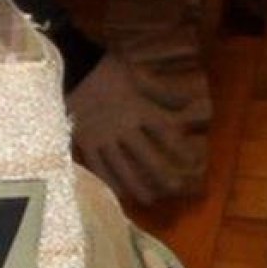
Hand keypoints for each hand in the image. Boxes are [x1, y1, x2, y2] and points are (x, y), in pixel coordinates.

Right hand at [66, 50, 202, 205]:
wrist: (73, 68)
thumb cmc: (108, 70)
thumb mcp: (138, 76)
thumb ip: (163, 93)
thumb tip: (190, 102)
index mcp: (139, 110)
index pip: (165, 134)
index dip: (180, 149)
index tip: (193, 162)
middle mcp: (124, 128)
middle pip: (146, 156)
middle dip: (162, 174)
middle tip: (176, 189)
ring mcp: (104, 138)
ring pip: (122, 167)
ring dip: (137, 185)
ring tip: (149, 200)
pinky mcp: (86, 142)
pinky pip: (97, 166)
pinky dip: (108, 181)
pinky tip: (118, 193)